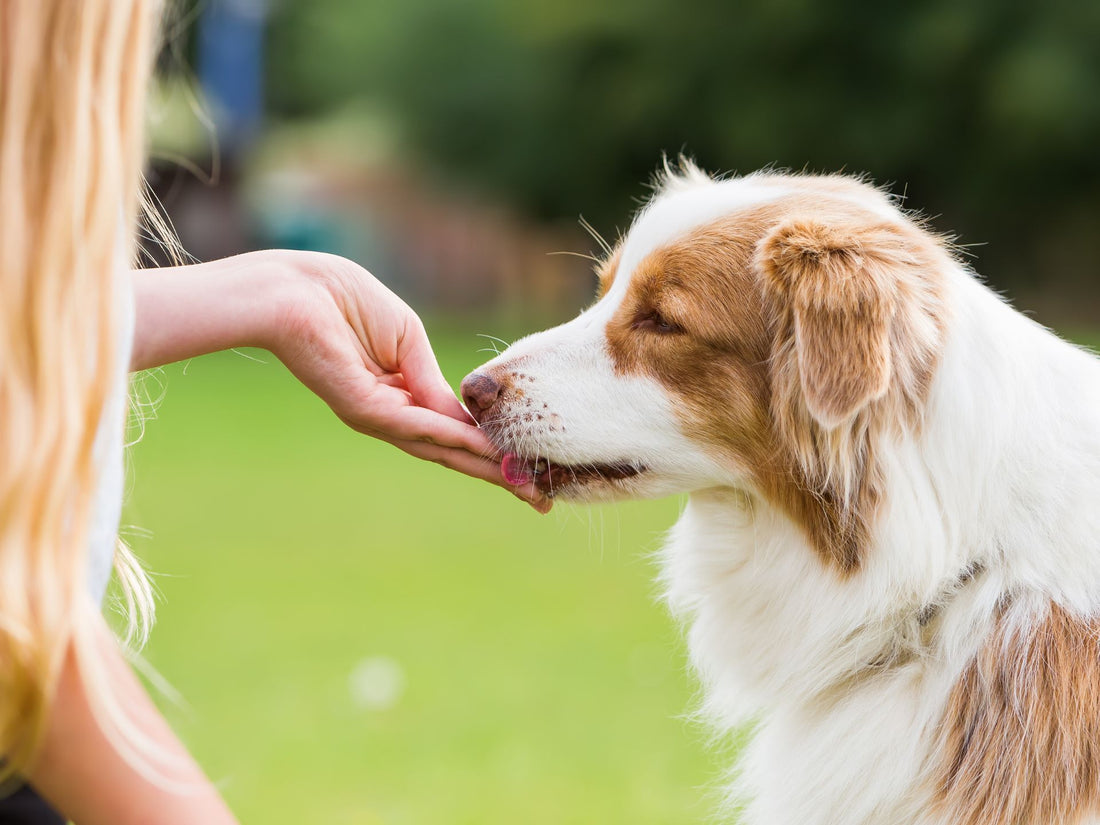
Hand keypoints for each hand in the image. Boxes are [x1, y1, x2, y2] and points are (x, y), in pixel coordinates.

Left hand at [263, 251, 550, 511]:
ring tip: (524, 485)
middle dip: (496, 474)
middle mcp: (390, 415)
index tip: (528, 468)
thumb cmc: (345, 301)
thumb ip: (433, 380)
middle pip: (451, 453)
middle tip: (539, 501)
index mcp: (400, 396)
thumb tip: (464, 418)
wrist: (296, 290)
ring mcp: (376, 416)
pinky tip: (484, 449)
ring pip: (439, 449)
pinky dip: (453, 438)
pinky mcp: (363, 409)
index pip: (452, 432)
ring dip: (484, 466)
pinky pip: (417, 427)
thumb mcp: (408, 341)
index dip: (491, 449)